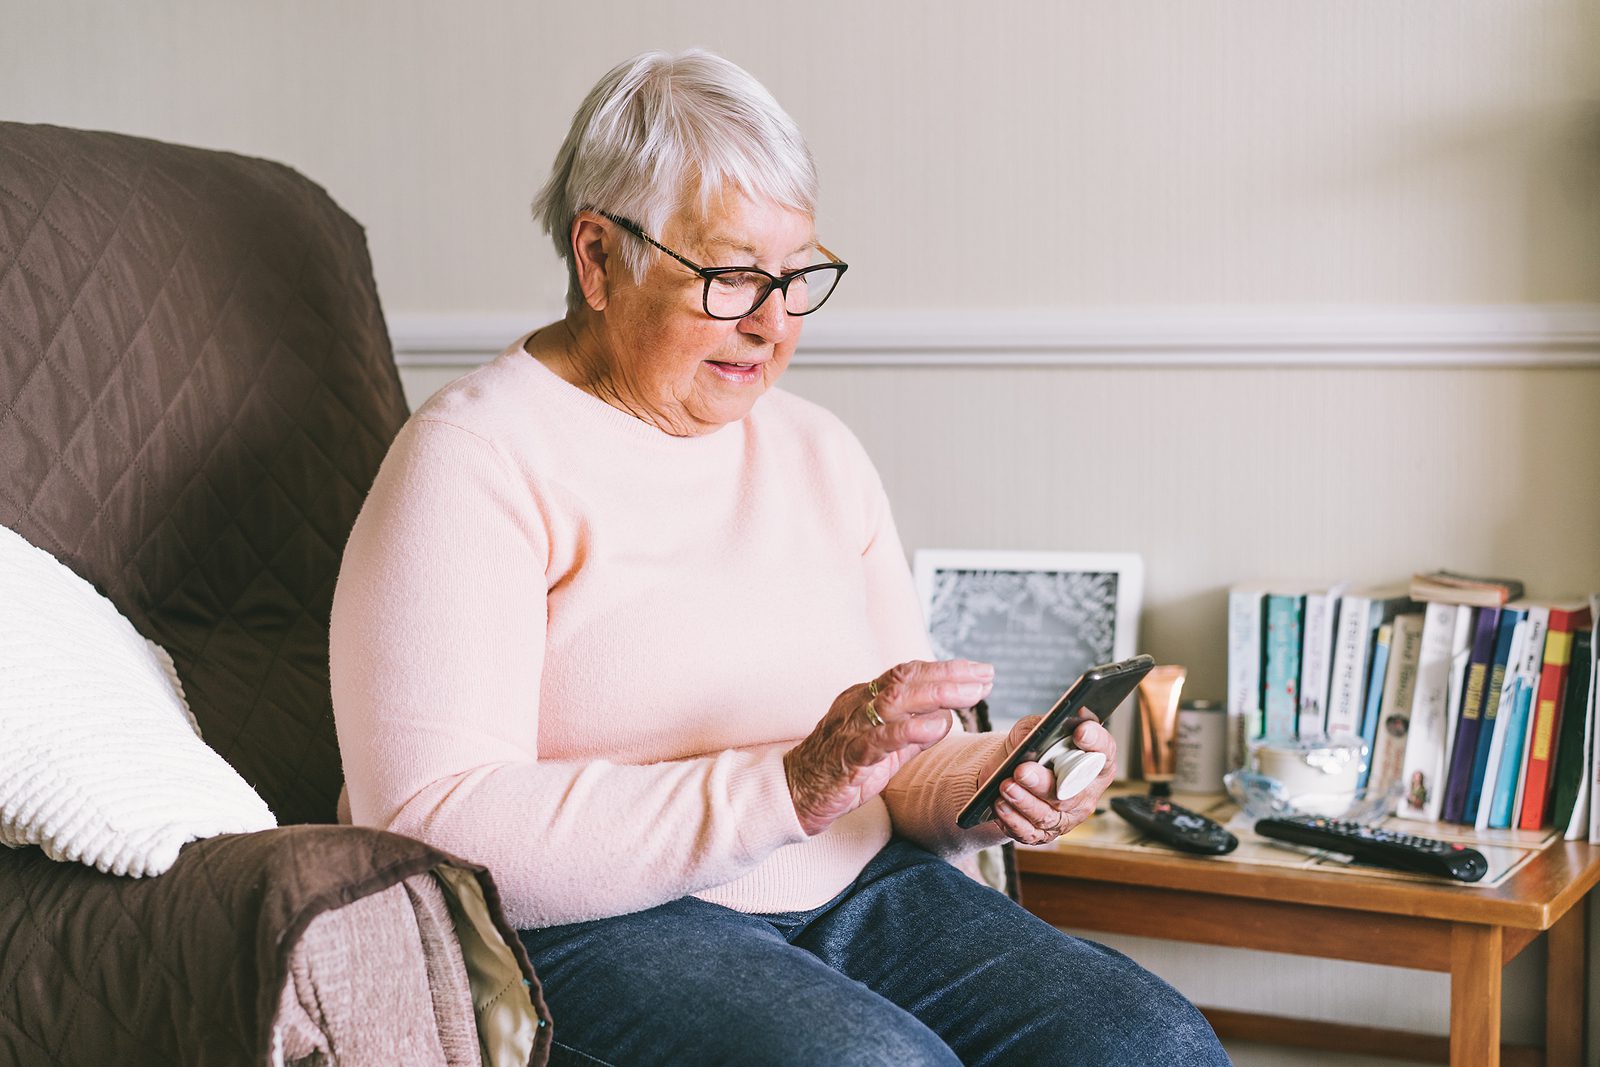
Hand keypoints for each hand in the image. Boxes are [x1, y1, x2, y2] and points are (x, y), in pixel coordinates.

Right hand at [785, 660, 993, 835]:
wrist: (794, 795)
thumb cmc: (839, 770)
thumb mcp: (884, 748)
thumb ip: (913, 733)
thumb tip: (947, 716)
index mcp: (866, 699)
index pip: (909, 674)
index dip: (946, 670)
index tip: (980, 672)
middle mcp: (859, 705)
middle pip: (907, 679)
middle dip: (949, 675)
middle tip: (984, 676)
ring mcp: (851, 728)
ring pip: (895, 701)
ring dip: (938, 694)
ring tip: (971, 693)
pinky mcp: (847, 756)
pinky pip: (878, 739)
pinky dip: (909, 731)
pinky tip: (936, 726)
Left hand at [978, 715, 1116, 845]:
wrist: (1009, 774)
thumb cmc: (1032, 750)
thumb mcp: (1033, 729)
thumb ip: (1038, 726)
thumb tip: (1034, 733)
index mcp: (1094, 761)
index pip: (1105, 751)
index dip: (1096, 741)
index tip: (1080, 731)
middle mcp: (1085, 792)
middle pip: (1071, 792)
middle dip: (1044, 782)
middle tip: (1022, 771)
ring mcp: (1066, 816)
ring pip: (1048, 815)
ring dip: (1024, 802)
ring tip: (1005, 786)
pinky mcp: (1044, 834)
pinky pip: (1030, 832)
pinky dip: (1013, 820)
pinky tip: (1001, 805)